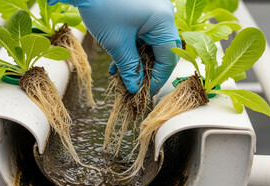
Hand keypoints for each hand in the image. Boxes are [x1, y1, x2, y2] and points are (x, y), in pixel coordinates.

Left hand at [48, 0, 180, 95]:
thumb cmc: (102, 8)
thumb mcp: (117, 44)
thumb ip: (129, 67)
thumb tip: (135, 87)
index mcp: (163, 20)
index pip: (168, 57)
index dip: (157, 78)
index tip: (145, 92)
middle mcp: (163, 14)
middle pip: (162, 51)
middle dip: (147, 70)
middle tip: (134, 85)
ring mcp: (153, 11)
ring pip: (151, 44)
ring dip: (137, 61)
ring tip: (121, 75)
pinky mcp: (142, 10)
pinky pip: (143, 35)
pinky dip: (133, 49)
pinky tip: (118, 62)